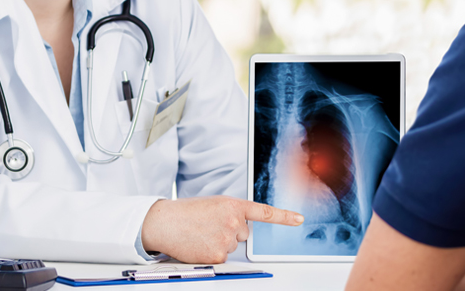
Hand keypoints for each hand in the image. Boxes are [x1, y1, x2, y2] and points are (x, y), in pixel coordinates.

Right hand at [141, 196, 303, 262]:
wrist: (165, 222)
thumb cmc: (186, 213)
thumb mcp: (213, 205)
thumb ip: (231, 213)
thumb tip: (241, 230)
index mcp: (233, 205)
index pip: (263, 212)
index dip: (284, 216)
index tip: (299, 219)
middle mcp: (234, 221)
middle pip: (243, 234)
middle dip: (229, 231)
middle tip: (209, 225)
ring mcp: (227, 238)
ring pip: (232, 247)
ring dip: (219, 243)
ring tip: (200, 233)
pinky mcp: (219, 255)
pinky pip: (223, 258)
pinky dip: (212, 254)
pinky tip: (199, 244)